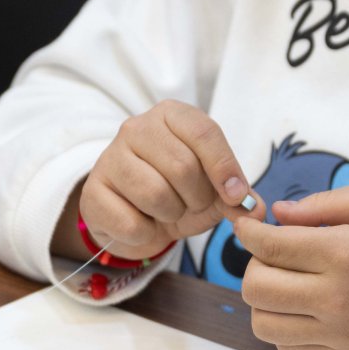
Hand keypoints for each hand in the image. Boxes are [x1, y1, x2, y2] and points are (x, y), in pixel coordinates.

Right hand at [75, 100, 264, 259]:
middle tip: (192, 205)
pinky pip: (132, 223)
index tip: (235, 196)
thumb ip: (237, 197)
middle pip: (183, 167)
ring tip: (166, 212)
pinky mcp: (93, 192)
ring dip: (171, 215)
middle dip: (197, 198)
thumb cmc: (177, 194)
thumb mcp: (212, 192)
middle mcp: (137, 128)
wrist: (132, 218)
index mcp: (172, 115)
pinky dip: (146, 234)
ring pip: (156, 195)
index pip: (204, 132)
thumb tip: (256, 210)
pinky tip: (142, 223)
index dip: (224, 167)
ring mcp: (110, 158)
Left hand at [233, 182, 348, 349]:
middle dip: (253, 263)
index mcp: (345, 253)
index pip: (269, 246)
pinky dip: (281, 327)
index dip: (248, 231)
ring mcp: (337, 330)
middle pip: (255, 287)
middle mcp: (336, 296)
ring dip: (262, 299)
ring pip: (262, 323)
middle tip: (274, 253)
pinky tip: (299, 307)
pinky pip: (285, 348)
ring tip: (284, 281)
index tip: (247, 224)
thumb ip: (325, 202)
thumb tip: (278, 214)